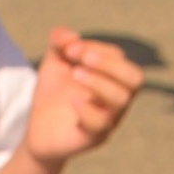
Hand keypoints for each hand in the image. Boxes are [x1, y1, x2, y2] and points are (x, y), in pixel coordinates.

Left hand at [26, 28, 142, 162]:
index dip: (95, 47)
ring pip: (122, 99)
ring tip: (74, 75)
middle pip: (135, 78)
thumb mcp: (53, 62)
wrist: (38, 131)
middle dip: (109, 63)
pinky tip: (72, 101)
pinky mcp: (93, 137)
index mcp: (111, 78)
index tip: (69, 48)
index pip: (118, 57)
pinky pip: (102, 125)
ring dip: (98, 82)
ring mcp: (108, 119)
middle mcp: (115, 98)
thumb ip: (59, 42)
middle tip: (82, 58)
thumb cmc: (54, 95)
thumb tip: (71, 36)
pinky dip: (88, 110)